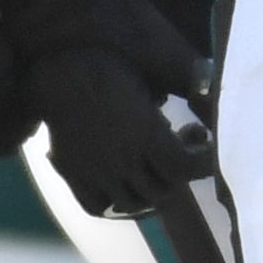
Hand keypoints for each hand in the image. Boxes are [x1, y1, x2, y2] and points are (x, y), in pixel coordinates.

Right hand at [18, 0, 212, 216]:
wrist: (52, 64)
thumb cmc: (103, 57)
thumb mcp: (149, 64)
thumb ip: (185, 78)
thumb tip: (210, 86)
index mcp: (145, 133)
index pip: (185, 167)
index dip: (202, 162)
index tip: (203, 140)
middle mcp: (123, 160)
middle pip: (163, 191)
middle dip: (179, 173)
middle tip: (180, 146)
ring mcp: (96, 171)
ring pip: (133, 204)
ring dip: (151, 189)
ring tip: (154, 165)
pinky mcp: (72, 173)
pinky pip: (97, 205)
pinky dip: (114, 202)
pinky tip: (121, 180)